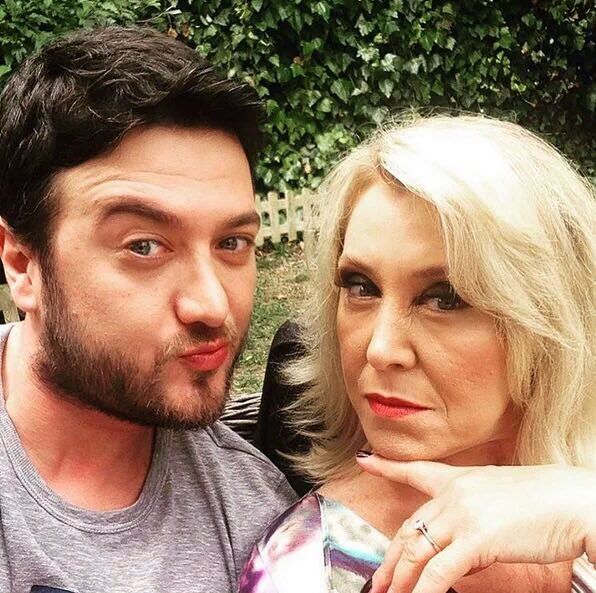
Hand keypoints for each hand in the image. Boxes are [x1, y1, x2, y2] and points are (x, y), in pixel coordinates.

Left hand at [356, 456, 595, 592]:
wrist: (573, 500)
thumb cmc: (545, 501)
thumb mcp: (498, 500)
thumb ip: (471, 520)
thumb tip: (458, 553)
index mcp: (459, 480)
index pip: (416, 471)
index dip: (387, 467)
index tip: (365, 462)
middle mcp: (454, 493)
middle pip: (410, 527)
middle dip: (391, 558)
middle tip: (379, 581)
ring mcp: (462, 514)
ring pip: (418, 550)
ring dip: (401, 578)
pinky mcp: (476, 538)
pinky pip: (441, 570)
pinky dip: (425, 590)